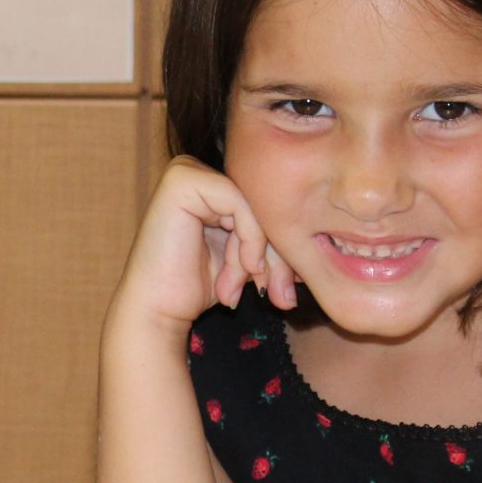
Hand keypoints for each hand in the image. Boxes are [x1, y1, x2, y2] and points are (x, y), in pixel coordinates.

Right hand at [112, 158, 296, 335]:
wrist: (156, 312)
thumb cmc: (194, 288)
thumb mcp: (244, 257)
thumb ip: (270, 237)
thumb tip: (325, 236)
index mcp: (208, 184)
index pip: (261, 204)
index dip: (278, 247)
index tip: (283, 292)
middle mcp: (195, 170)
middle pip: (260, 202)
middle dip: (275, 255)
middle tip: (280, 297)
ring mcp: (185, 171)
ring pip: (254, 205)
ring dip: (257, 254)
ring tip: (240, 289)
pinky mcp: (183, 181)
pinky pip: (240, 203)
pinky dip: (250, 240)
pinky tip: (243, 270)